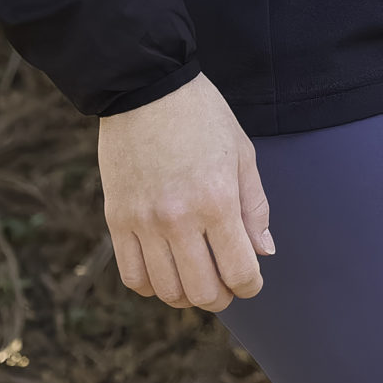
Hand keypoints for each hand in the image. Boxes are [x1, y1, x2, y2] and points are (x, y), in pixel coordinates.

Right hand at [99, 73, 272, 311]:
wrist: (146, 87)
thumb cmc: (201, 116)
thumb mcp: (242, 153)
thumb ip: (254, 207)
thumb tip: (264, 251)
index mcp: (217, 200)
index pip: (240, 272)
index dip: (251, 285)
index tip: (251, 279)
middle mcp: (179, 218)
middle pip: (203, 291)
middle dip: (221, 296)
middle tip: (225, 283)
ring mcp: (144, 222)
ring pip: (167, 291)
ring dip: (187, 295)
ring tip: (195, 278)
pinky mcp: (117, 219)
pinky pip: (133, 276)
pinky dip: (152, 285)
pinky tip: (165, 271)